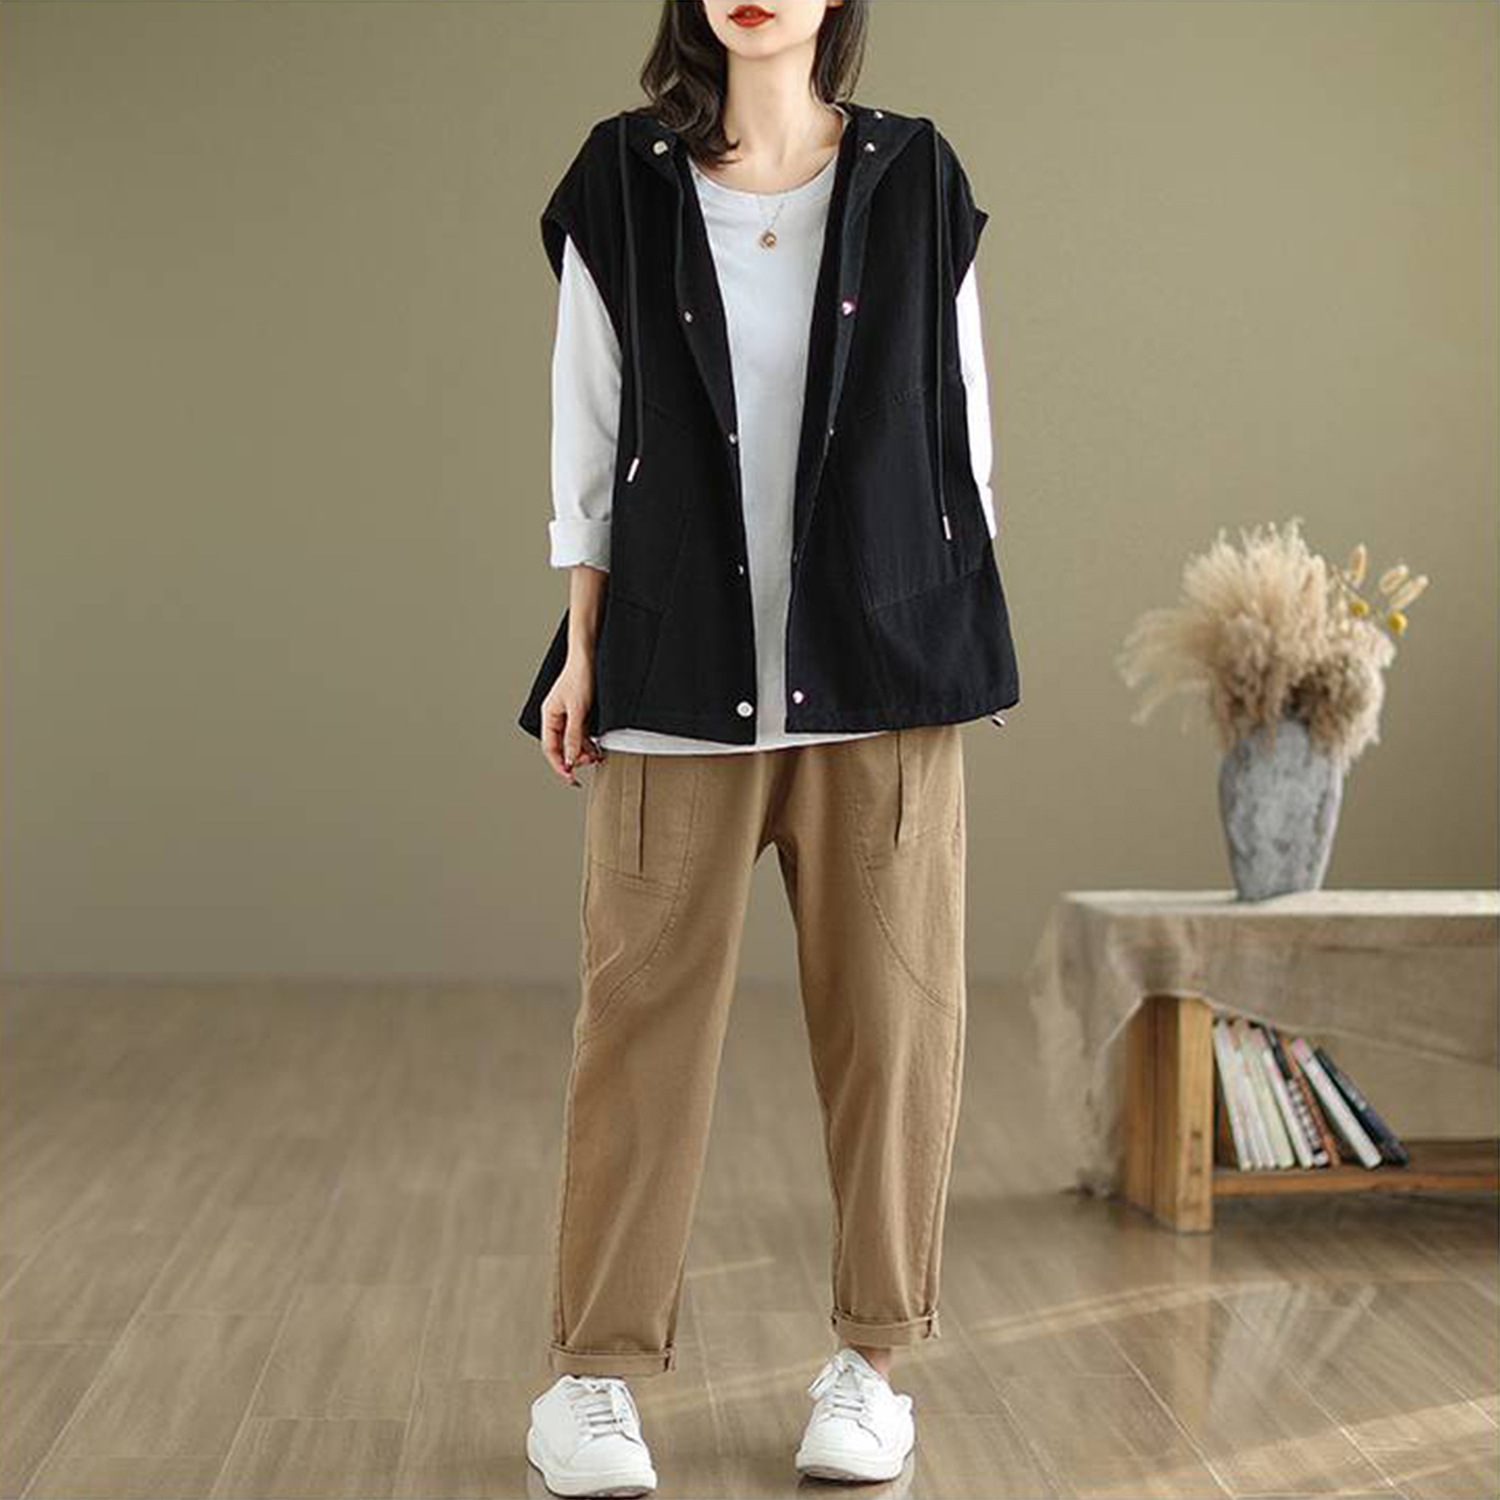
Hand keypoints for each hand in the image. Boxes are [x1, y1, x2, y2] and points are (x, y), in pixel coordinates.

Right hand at [540, 653, 605, 785]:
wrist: (592, 657)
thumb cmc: (580, 677)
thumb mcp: (578, 710)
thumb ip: (573, 736)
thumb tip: (569, 759)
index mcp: (549, 716)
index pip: (550, 748)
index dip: (559, 764)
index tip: (570, 777)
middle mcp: (557, 718)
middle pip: (562, 748)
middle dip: (575, 758)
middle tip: (590, 762)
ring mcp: (569, 716)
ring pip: (573, 742)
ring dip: (584, 752)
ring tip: (598, 757)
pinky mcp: (581, 714)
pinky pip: (582, 734)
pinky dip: (590, 743)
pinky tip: (598, 748)